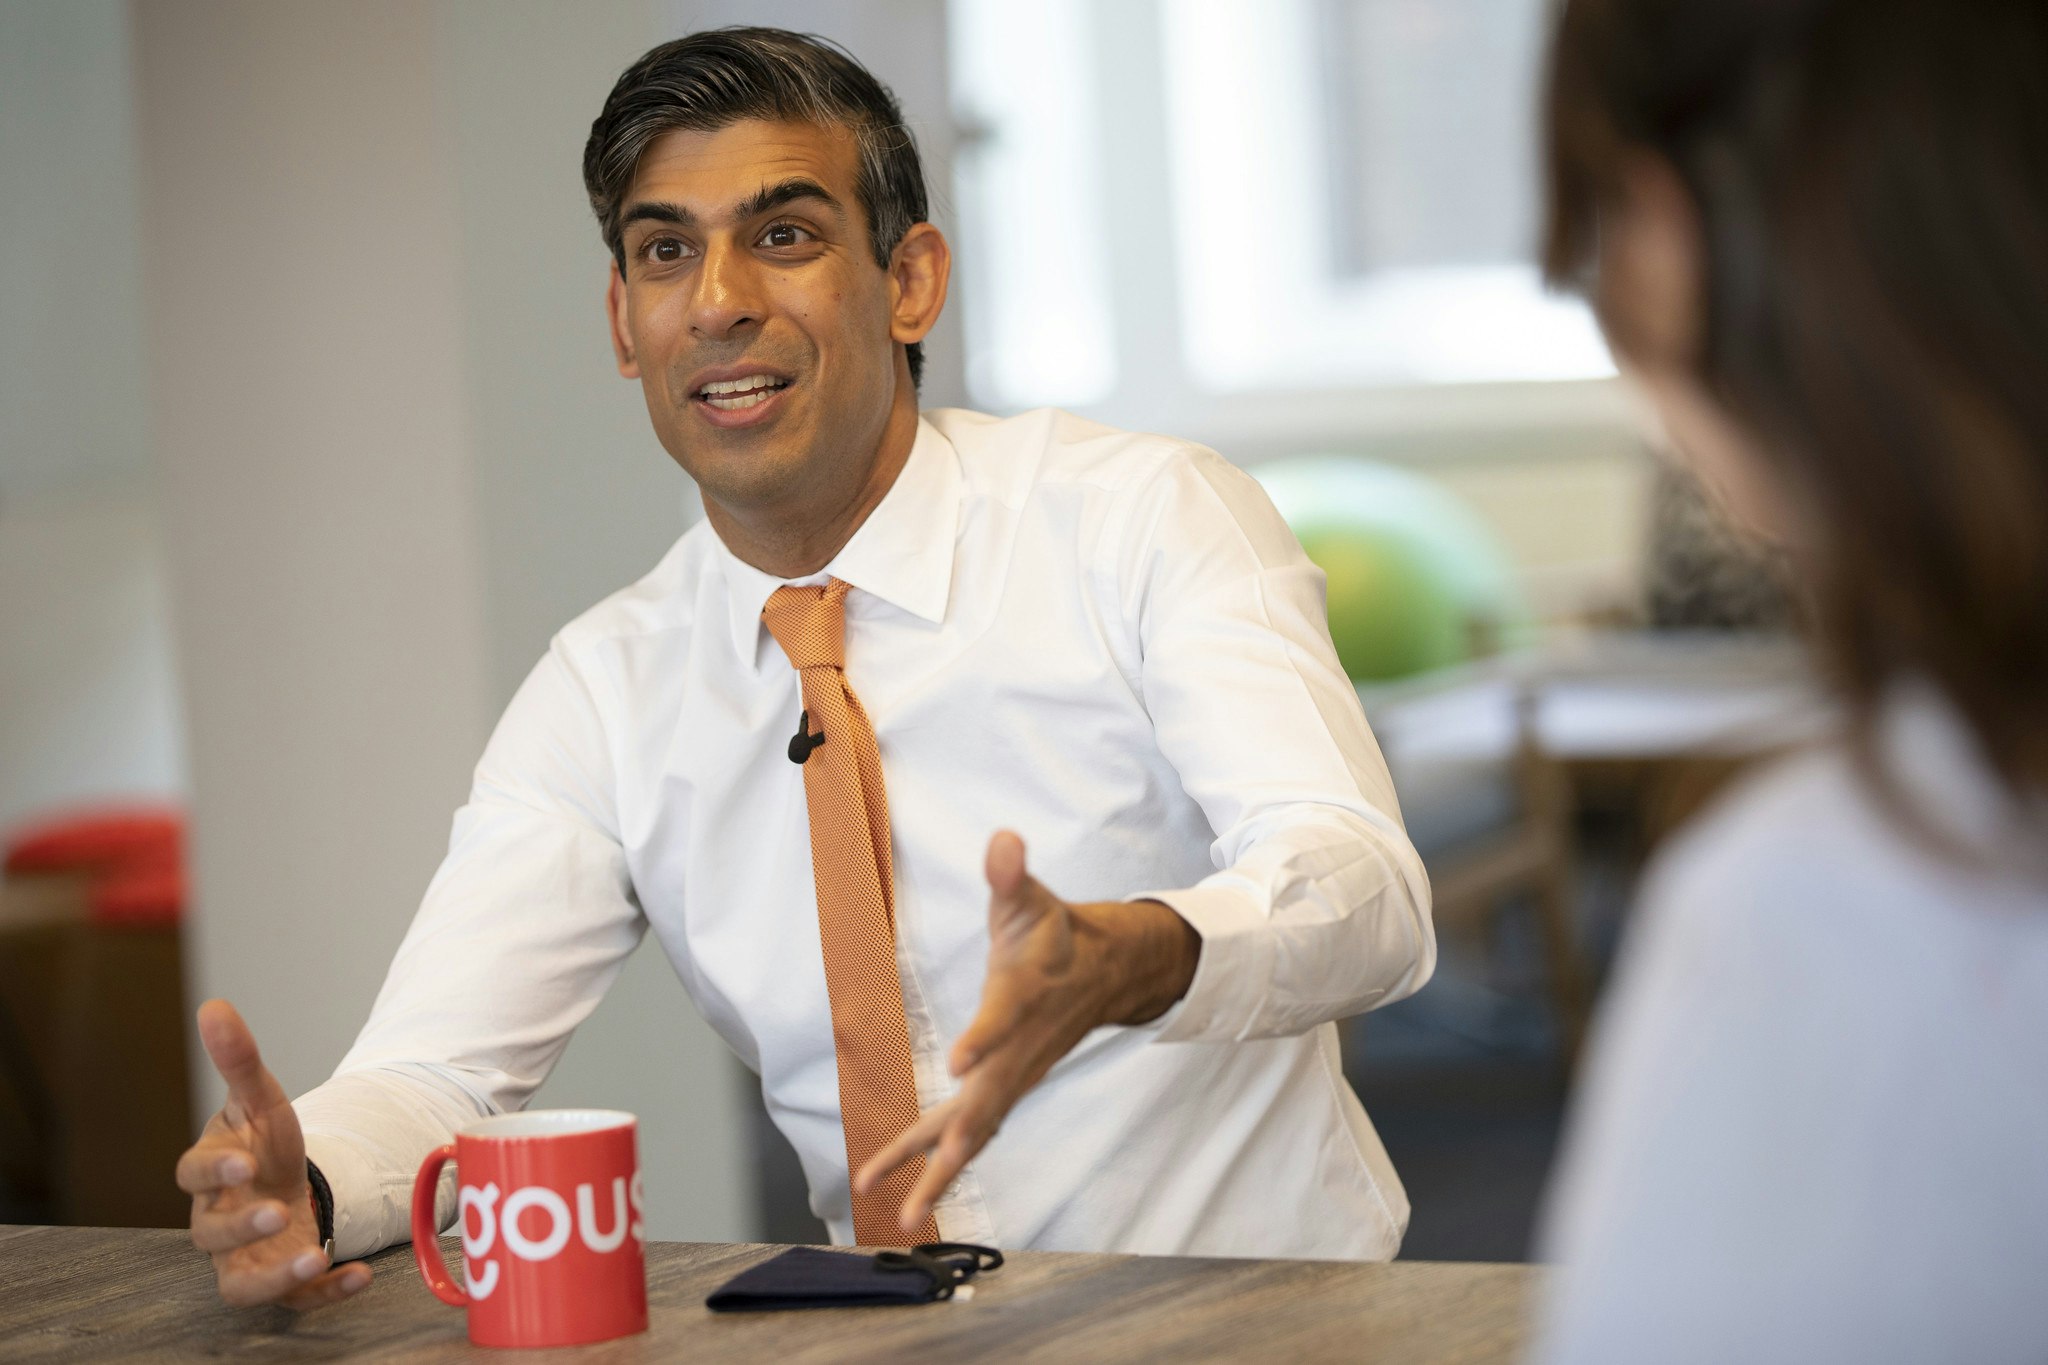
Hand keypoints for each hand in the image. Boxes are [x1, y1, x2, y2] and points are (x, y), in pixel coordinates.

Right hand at [177, 999, 369, 1308]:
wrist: (286, 1186)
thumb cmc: (263, 1144)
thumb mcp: (261, 1099)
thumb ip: (239, 1059)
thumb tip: (215, 1005)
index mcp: (212, 1174)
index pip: (192, 1174)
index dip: (213, 1171)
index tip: (244, 1163)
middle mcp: (221, 1221)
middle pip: (210, 1234)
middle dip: (240, 1226)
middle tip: (276, 1211)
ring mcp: (247, 1257)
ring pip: (242, 1283)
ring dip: (275, 1276)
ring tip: (312, 1259)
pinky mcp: (282, 1281)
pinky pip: (297, 1301)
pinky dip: (326, 1294)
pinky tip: (359, 1275)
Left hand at [854, 830, 1199, 1234]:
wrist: (1105, 971)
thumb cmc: (1054, 932)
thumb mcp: (1030, 897)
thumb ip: (1011, 874)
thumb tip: (1003, 841)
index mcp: (1024, 995)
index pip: (1003, 1017)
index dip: (983, 1038)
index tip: (957, 1065)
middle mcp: (1020, 1049)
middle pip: (985, 1105)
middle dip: (951, 1151)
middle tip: (920, 1198)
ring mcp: (1014, 1075)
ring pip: (976, 1132)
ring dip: (940, 1176)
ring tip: (906, 1221)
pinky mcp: (1005, 1087)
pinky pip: (971, 1132)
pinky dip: (941, 1165)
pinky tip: (909, 1198)